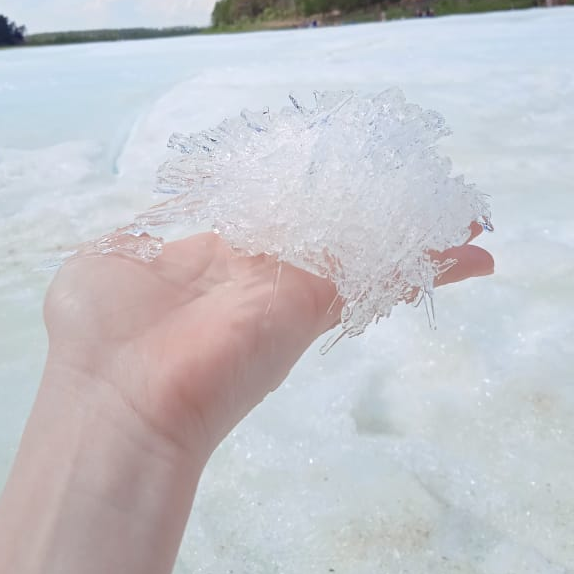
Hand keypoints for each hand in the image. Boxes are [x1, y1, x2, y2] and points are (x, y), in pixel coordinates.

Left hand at [44, 226, 492, 465]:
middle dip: (379, 211)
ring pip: (370, 249)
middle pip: (335, 230)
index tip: (341, 173)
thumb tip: (146, 228)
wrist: (118, 400)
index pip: (276, 219)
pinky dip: (432, 260)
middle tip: (424, 188)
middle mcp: (265, 271)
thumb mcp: (114, 260)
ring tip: (470, 215)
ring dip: (421, 232)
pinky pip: (382, 270)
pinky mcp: (316, 301)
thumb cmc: (99, 332)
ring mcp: (295, 287)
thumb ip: (142, 238)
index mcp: (217, 257)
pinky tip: (474, 246)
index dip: (311, 194)